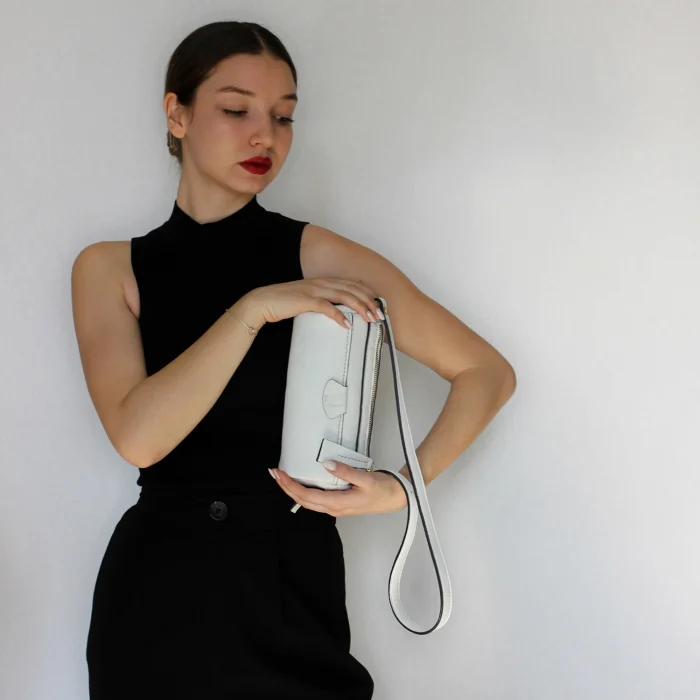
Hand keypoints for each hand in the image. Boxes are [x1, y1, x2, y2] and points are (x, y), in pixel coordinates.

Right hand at [241, 277, 384, 329]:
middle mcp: (321, 283)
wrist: (263, 302)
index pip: (351, 284)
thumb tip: (338, 314)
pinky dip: (338, 315)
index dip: (367, 293)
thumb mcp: (308, 300)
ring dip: (360, 307)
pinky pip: (326, 307)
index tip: (378, 305)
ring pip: (344, 296)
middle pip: (352, 289)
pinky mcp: (305, 300)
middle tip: (380, 315)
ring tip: (370, 319)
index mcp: (323, 282)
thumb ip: (322, 303)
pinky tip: (347, 324)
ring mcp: (313, 290)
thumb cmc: (285, 303)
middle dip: (369, 302)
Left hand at [268, 460, 406, 516]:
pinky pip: (316, 500)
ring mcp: (335, 508)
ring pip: (308, 502)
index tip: (280, 474)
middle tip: (274, 474)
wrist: (396, 497)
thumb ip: (345, 472)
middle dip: (286, 488)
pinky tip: (301, 483)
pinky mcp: (339, 504)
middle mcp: (333, 508)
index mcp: (338, 503)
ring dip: (293, 490)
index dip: (290, 486)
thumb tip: (326, 464)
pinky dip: (304, 492)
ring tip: (283, 478)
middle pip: (303, 500)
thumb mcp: (365, 479)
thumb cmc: (382, 489)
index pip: (307, 496)